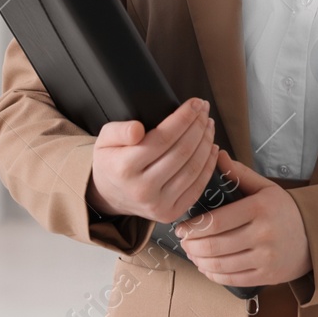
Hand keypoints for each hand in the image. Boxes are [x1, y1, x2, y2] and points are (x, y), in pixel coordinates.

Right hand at [87, 98, 218, 223]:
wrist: (109, 196)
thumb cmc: (112, 161)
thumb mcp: (105, 140)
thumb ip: (119, 130)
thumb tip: (137, 129)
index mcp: (123, 168)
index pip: (163, 138)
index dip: (184, 118)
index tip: (196, 103)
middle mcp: (141, 189)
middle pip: (182, 152)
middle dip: (199, 126)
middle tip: (205, 110)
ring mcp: (157, 205)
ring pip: (193, 168)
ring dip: (206, 142)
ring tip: (209, 125)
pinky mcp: (170, 214)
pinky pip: (197, 187)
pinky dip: (209, 165)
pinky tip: (212, 147)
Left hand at [175, 150, 311, 286]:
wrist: (314, 236)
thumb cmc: (284, 210)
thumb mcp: (265, 188)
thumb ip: (239, 174)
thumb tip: (216, 155)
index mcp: (260, 208)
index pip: (216, 221)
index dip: (192, 228)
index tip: (180, 228)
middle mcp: (264, 234)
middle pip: (214, 245)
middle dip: (191, 246)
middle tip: (183, 242)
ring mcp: (265, 257)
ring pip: (220, 265)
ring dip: (199, 261)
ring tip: (192, 253)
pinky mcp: (266, 276)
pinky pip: (230, 279)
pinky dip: (212, 274)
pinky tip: (206, 266)